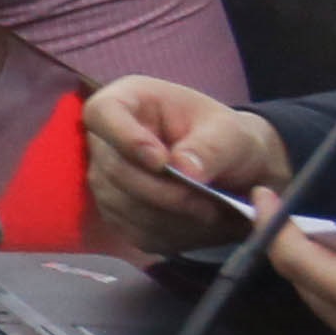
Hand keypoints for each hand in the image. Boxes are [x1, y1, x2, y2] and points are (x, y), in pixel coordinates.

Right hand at [80, 76, 292, 259]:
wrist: (233, 172)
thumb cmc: (227, 139)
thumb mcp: (231, 134)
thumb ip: (210, 148)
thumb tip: (183, 169)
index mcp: (129, 100)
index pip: (102, 113)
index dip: (125, 138)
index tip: (161, 162)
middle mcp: (107, 139)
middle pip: (113, 169)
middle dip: (163, 192)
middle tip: (207, 203)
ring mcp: (106, 178)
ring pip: (122, 205)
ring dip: (170, 217)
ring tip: (211, 214)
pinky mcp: (117, 213)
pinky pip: (133, 230)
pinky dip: (169, 234)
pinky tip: (197, 224)